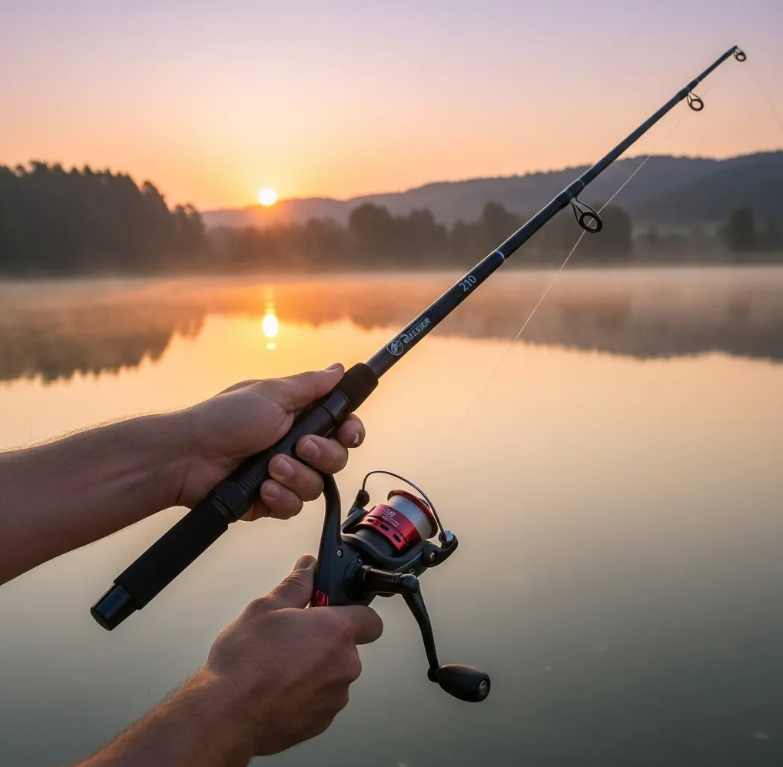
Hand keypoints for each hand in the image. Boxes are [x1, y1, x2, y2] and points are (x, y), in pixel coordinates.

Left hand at [176, 364, 364, 518]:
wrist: (188, 457)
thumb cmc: (224, 418)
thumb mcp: (271, 393)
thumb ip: (310, 385)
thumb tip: (338, 369)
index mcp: (299, 418)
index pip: (341, 427)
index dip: (350, 431)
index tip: (347, 432)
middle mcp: (296, 446)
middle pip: (336, 459)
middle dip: (323, 454)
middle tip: (300, 446)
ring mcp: (284, 475)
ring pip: (317, 486)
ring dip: (297, 476)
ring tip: (271, 468)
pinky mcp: (272, 500)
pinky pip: (294, 507)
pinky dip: (281, 497)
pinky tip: (263, 489)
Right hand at [203, 555, 382, 755]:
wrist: (226, 715)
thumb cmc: (245, 663)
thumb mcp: (266, 607)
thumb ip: (296, 584)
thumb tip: (308, 568)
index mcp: (336, 632)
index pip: (370, 619)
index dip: (353, 612)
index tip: (333, 612)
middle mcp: (343, 665)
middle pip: (348, 647)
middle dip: (326, 641)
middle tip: (295, 636)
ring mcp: (334, 697)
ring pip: (333, 675)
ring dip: (315, 669)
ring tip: (280, 665)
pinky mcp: (320, 722)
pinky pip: (320, 700)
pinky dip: (305, 693)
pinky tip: (278, 687)